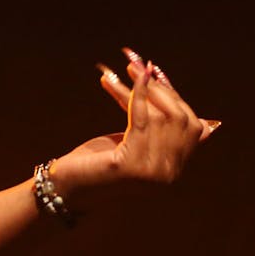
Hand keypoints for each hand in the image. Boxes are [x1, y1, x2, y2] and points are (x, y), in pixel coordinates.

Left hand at [48, 48, 217, 207]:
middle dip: (160, 89)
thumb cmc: (94, 164)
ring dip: (142, 88)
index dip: (176, 98)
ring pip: (160, 117)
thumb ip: (155, 126)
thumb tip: (172, 89)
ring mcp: (152, 174)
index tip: (157, 75)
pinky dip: (136, 96)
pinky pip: (141, 121)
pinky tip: (125, 80)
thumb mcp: (130, 142)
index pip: (191, 128)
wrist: (63, 188)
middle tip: (139, 67)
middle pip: (180, 120)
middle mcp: (168, 176)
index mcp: (173, 172)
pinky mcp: (131, 166)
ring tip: (125, 69)